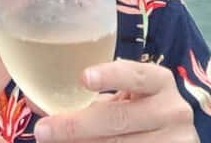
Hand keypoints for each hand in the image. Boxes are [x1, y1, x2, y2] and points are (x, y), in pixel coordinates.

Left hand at [32, 60, 199, 142]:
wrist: (173, 138)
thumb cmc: (140, 111)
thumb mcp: (125, 98)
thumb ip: (91, 96)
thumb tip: (35, 100)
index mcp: (160, 82)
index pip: (136, 75)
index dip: (111, 75)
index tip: (83, 78)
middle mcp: (172, 110)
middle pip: (119, 119)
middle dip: (76, 126)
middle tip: (43, 130)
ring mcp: (174, 141)